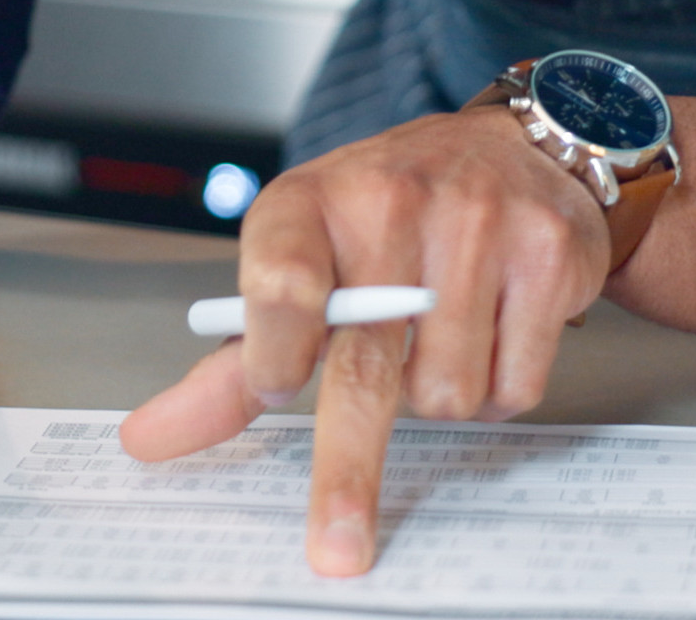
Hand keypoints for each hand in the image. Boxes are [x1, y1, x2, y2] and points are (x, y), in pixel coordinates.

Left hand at [118, 107, 608, 576]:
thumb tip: (149, 438)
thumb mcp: (299, 259)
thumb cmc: (388, 215)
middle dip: (348, 471)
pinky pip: (513, 385)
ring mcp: (475, 224)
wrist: (513, 147)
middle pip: (364, 368)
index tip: (272, 387)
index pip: (280, 279)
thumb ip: (234, 358)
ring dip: (440, 395)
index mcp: (310, 202)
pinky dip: (499, 385)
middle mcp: (390, 203)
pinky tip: (493, 329)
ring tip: (442, 335)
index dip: (273, 344)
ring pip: (446, 393)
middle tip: (337, 547)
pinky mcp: (546, 253)